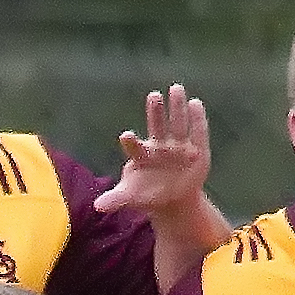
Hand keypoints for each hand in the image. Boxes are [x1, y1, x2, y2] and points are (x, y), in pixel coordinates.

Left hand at [94, 84, 210, 216]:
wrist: (173, 201)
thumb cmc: (148, 194)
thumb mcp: (131, 198)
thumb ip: (115, 199)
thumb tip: (97, 206)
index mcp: (142, 155)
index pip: (135, 147)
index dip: (130, 142)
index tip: (125, 136)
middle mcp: (160, 146)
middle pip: (157, 126)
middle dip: (156, 112)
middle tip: (153, 95)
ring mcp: (178, 146)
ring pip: (178, 124)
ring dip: (177, 107)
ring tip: (175, 88)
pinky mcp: (196, 150)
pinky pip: (197, 133)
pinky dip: (197, 119)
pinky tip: (195, 103)